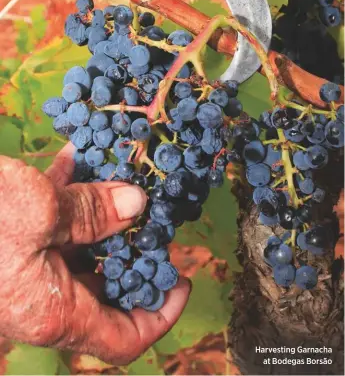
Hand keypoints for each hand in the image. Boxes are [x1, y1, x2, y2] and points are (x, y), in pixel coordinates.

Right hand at [0, 146, 189, 363]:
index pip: (123, 338)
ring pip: (78, 247)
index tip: (184, 280)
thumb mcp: (38, 211)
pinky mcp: (7, 239)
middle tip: (156, 210)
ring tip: (123, 172)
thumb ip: (91, 212)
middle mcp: (42, 298)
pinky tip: (75, 154)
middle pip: (105, 285)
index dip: (161, 315)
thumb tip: (137, 206)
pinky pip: (48, 222)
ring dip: (100, 210)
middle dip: (133, 246)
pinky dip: (66, 192)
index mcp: (55, 311)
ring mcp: (23, 269)